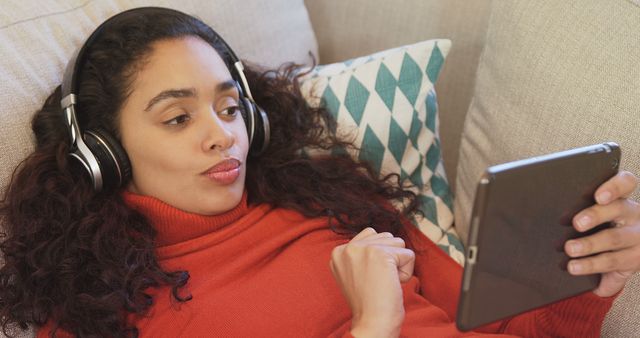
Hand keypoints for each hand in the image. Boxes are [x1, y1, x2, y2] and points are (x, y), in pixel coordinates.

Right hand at [330, 227, 414, 337]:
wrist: (371, 323)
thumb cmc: (368, 303)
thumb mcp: (354, 273)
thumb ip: (361, 253)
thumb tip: (383, 237)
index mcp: (338, 252)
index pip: (371, 235)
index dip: (378, 258)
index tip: (368, 279)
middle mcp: (347, 247)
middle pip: (385, 237)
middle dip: (389, 258)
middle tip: (377, 281)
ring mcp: (363, 249)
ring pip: (398, 243)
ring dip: (398, 264)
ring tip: (384, 282)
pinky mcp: (380, 254)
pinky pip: (408, 255)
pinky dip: (406, 272)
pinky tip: (392, 284)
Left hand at [564, 170, 639, 296]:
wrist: (632, 251)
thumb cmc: (605, 226)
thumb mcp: (600, 214)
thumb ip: (583, 208)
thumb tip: (547, 204)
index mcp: (622, 199)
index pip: (626, 183)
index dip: (614, 186)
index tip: (598, 195)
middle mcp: (634, 215)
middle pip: (618, 209)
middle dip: (596, 215)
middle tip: (576, 223)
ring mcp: (637, 238)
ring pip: (614, 238)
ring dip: (590, 245)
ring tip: (570, 249)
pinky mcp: (634, 260)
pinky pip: (612, 262)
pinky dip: (592, 265)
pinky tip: (574, 267)